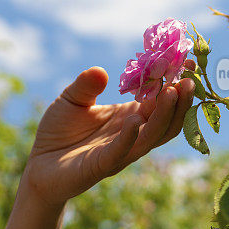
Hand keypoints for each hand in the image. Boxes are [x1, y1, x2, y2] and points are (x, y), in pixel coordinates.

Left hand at [24, 60, 195, 206]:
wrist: (38, 165)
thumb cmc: (58, 131)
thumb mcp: (71, 100)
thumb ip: (85, 85)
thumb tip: (101, 71)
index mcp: (129, 117)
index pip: (160, 101)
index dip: (175, 84)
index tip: (189, 62)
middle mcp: (131, 135)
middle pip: (166, 121)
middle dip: (181, 101)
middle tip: (190, 79)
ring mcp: (119, 152)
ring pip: (152, 137)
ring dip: (165, 116)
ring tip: (173, 92)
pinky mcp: (101, 165)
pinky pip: (121, 152)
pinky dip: (130, 137)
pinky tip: (135, 120)